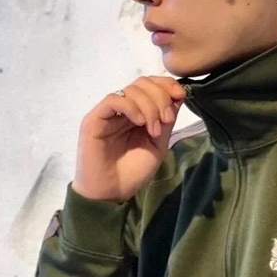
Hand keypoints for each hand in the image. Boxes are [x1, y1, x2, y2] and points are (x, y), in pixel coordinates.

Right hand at [72, 76, 186, 202]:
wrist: (111, 192)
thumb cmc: (132, 172)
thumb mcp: (157, 146)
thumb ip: (165, 123)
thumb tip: (178, 97)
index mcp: (138, 113)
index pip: (151, 86)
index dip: (167, 85)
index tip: (181, 95)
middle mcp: (123, 109)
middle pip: (143, 83)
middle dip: (161, 97)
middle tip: (167, 119)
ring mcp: (108, 112)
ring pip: (131, 89)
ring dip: (150, 106)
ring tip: (153, 130)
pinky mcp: (95, 118)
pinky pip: (114, 99)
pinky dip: (132, 107)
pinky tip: (141, 123)